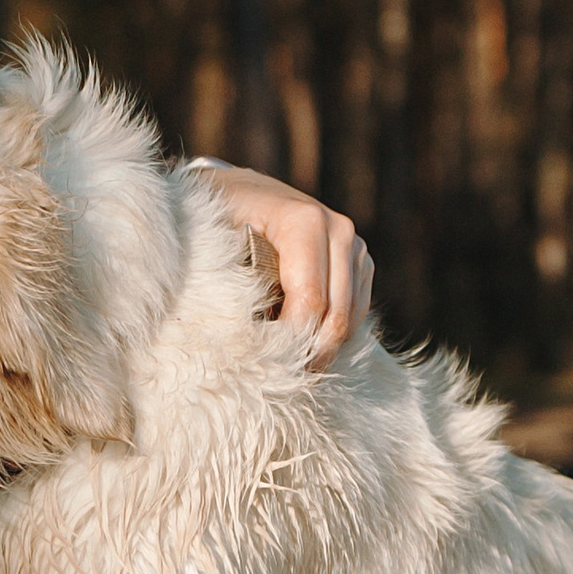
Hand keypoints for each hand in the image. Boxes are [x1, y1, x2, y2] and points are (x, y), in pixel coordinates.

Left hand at [189, 163, 374, 369]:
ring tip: (285, 367)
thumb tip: (239, 337)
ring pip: (349, 319)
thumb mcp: (212, 240)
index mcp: (304, 221)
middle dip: (308, 355)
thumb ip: (228, 279)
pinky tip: (300, 345)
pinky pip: (354, 313)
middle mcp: (338, 230)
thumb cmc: (218, 216)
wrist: (239, 192)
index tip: (263, 367)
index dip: (290, 342)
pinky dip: (330, 335)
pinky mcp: (359, 263)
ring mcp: (354, 246)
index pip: (310, 301)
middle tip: (277, 381)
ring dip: (321, 349)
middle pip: (336, 316)